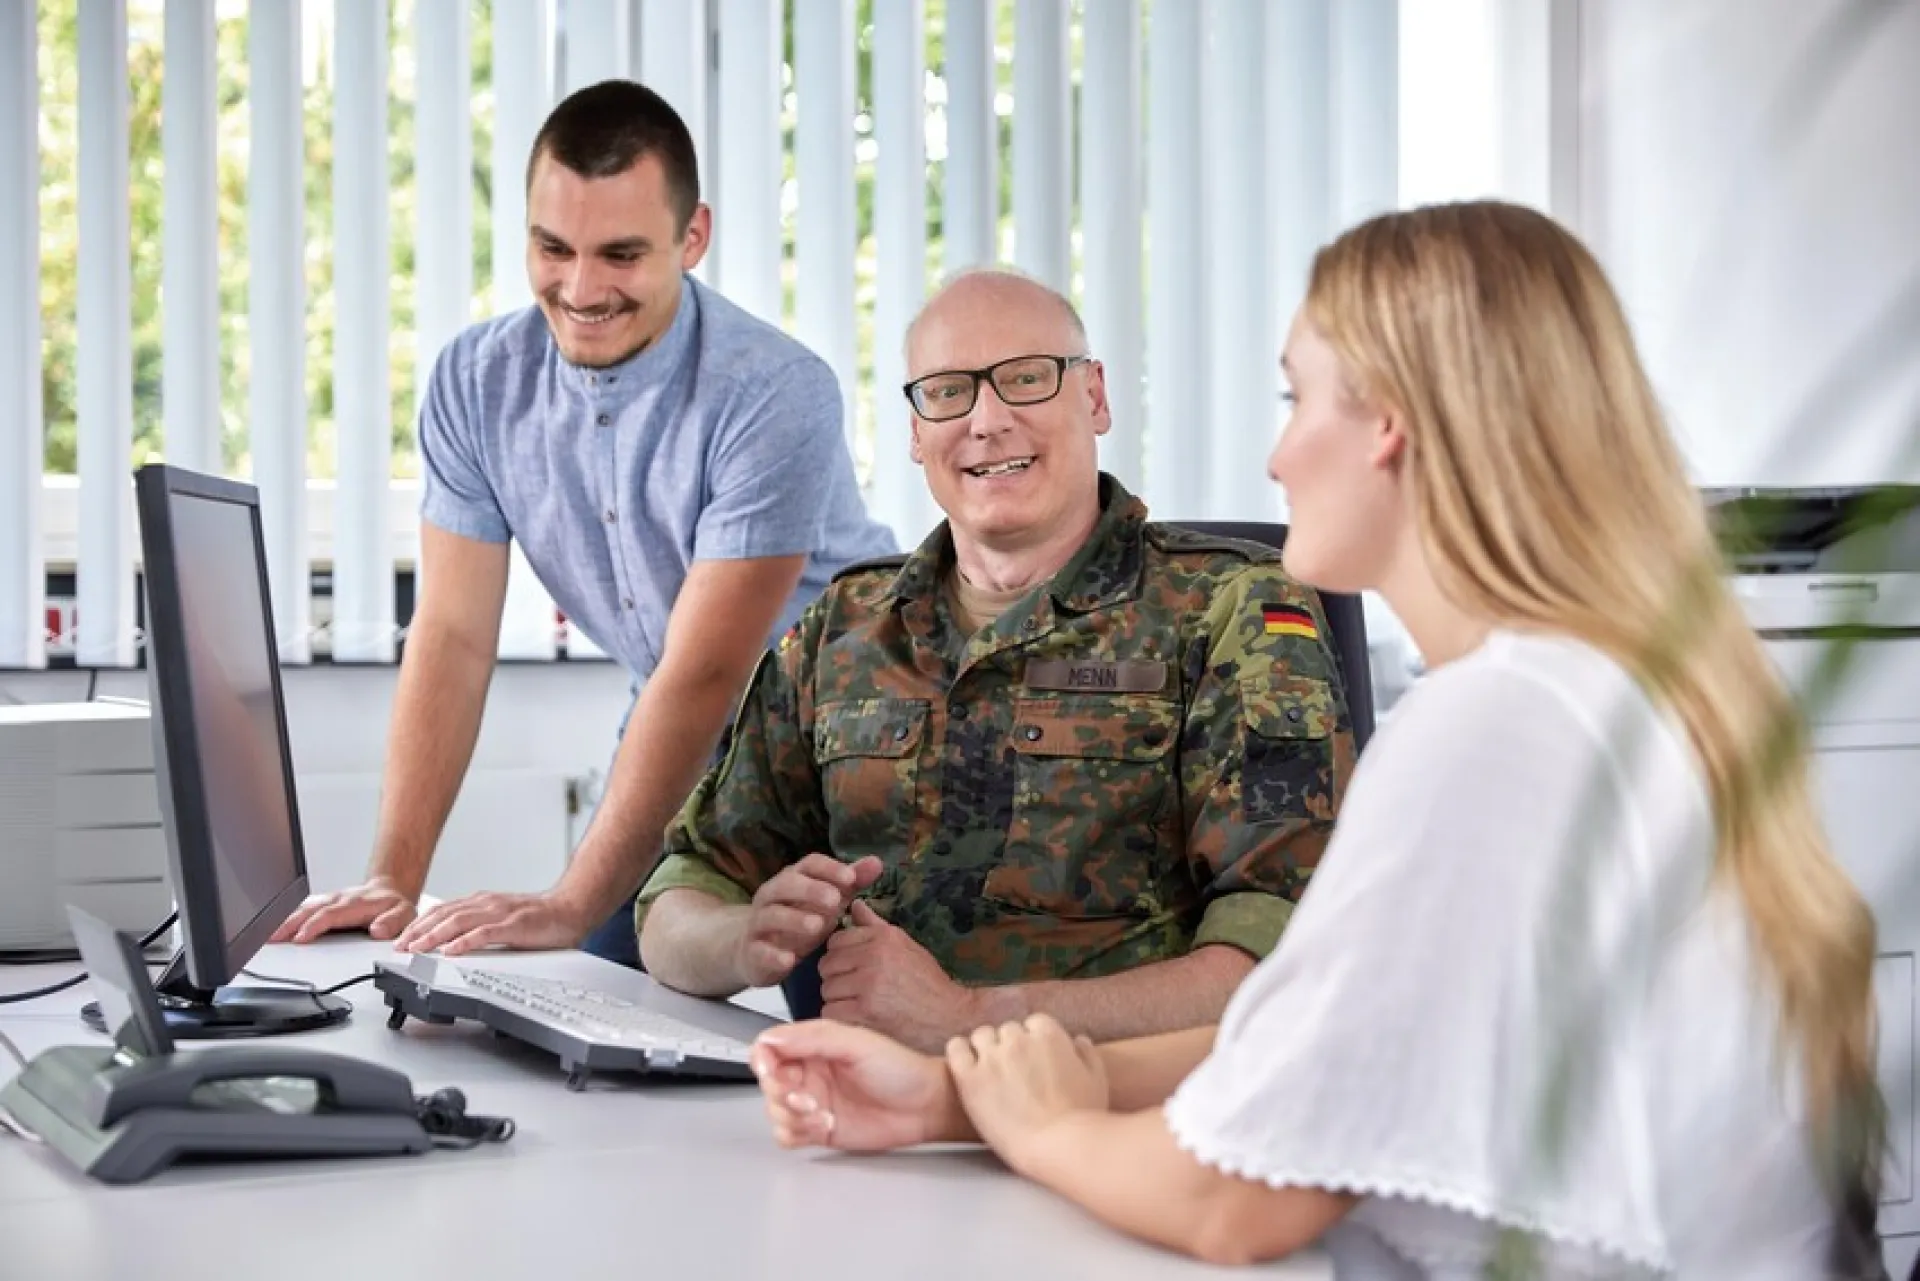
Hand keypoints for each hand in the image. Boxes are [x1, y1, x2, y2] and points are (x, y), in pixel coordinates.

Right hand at [270, 876, 417, 943]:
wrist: (390, 892)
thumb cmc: (393, 906)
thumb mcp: (403, 914)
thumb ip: (392, 922)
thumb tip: (377, 930)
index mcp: (354, 904)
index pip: (329, 915)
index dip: (313, 926)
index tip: (299, 938)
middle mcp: (338, 901)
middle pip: (309, 910)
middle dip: (289, 923)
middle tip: (271, 938)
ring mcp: (328, 902)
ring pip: (302, 909)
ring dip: (284, 921)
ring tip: (266, 936)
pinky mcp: (323, 905)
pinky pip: (303, 910)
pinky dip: (287, 918)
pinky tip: (275, 930)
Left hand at [392, 889, 594, 956]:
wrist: (571, 909)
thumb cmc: (539, 919)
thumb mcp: (501, 919)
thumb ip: (478, 926)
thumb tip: (451, 941)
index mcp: (482, 902)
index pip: (442, 911)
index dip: (419, 924)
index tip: (401, 939)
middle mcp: (487, 903)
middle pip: (444, 915)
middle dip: (418, 931)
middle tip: (399, 947)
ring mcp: (501, 913)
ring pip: (459, 922)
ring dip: (434, 936)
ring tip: (417, 949)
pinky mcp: (515, 925)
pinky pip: (485, 934)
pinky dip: (465, 942)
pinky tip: (451, 951)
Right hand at [735, 854, 883, 987]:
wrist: (756, 950)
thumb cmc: (799, 918)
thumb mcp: (827, 900)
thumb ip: (850, 882)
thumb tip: (877, 862)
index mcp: (792, 879)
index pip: (809, 865)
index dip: (829, 869)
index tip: (850, 878)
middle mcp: (771, 895)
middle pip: (786, 885)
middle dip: (810, 890)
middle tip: (835, 901)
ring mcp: (759, 922)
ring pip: (771, 915)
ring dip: (794, 920)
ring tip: (817, 927)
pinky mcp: (752, 950)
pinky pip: (759, 950)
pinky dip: (773, 955)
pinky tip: (790, 960)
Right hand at [750, 1019, 959, 1152]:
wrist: (925, 1106)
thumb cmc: (900, 1069)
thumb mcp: (857, 1044)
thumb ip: (813, 1039)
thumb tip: (774, 1039)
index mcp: (814, 1046)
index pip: (770, 1048)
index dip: (763, 1060)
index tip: (769, 1071)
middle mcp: (809, 1073)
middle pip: (768, 1083)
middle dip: (780, 1092)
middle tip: (804, 1097)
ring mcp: (812, 1102)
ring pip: (774, 1111)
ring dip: (791, 1115)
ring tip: (821, 1113)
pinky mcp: (817, 1129)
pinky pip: (786, 1135)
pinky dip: (796, 1133)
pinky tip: (822, 1125)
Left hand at [820, 900, 982, 1052]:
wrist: (951, 1019)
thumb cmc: (928, 984)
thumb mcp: (907, 947)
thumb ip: (876, 927)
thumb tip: (856, 905)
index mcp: (884, 937)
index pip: (836, 940)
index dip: (841, 957)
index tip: (854, 970)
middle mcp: (874, 955)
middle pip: (826, 965)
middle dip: (837, 979)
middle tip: (856, 992)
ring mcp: (868, 984)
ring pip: (827, 990)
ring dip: (838, 1001)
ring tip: (860, 1007)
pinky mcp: (864, 1012)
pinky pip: (831, 1012)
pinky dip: (841, 1019)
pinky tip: (859, 1020)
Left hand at [946, 1014, 1108, 1174]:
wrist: (1058, 1146)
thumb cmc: (1082, 1118)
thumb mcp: (1097, 1079)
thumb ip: (1086, 1054)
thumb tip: (1077, 1040)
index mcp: (1049, 1036)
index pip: (1034, 1023)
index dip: (1034, 1041)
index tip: (1033, 1059)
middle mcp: (1019, 1040)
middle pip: (1007, 1030)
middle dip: (1010, 1046)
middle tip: (1012, 1071)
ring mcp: (993, 1058)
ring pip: (981, 1036)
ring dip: (985, 1048)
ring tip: (989, 1071)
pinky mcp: (970, 1079)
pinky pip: (956, 1050)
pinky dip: (960, 1053)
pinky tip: (965, 1066)